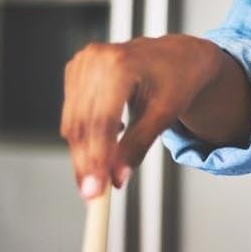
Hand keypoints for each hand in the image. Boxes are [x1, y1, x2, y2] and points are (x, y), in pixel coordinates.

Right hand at [61, 34, 224, 198]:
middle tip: (92, 195)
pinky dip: (83, 135)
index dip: (96, 158)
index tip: (96, 189)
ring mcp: (82, 62)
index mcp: (121, 65)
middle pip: (81, 123)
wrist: (177, 56)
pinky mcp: (76, 70)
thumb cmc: (177, 81)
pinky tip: (106, 141)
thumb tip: (117, 178)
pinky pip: (72, 112)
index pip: (100, 120)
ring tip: (98, 177)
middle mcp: (96, 59)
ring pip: (72, 121)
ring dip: (82, 154)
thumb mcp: (163, 115)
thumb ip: (138, 146)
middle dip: (86, 163)